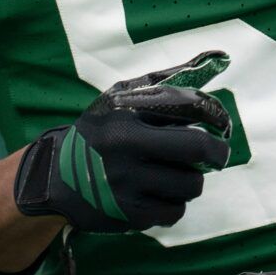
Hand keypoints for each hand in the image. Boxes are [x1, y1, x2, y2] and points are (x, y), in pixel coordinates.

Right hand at [14, 51, 232, 232]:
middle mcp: (126, 148)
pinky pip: (175, 212)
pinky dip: (174, 203)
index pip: (190, 108)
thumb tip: (221, 58)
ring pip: (191, 185)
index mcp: (127, 113)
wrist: (54, 176)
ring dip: (192, 179)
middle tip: (217, 155)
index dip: (217, 117)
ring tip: (177, 173)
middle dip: (217, 152)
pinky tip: (160, 193)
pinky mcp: (129, 216)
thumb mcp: (123, 97)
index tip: (221, 125)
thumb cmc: (102, 130)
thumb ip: (170, 79)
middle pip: (197, 149)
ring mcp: (127, 184)